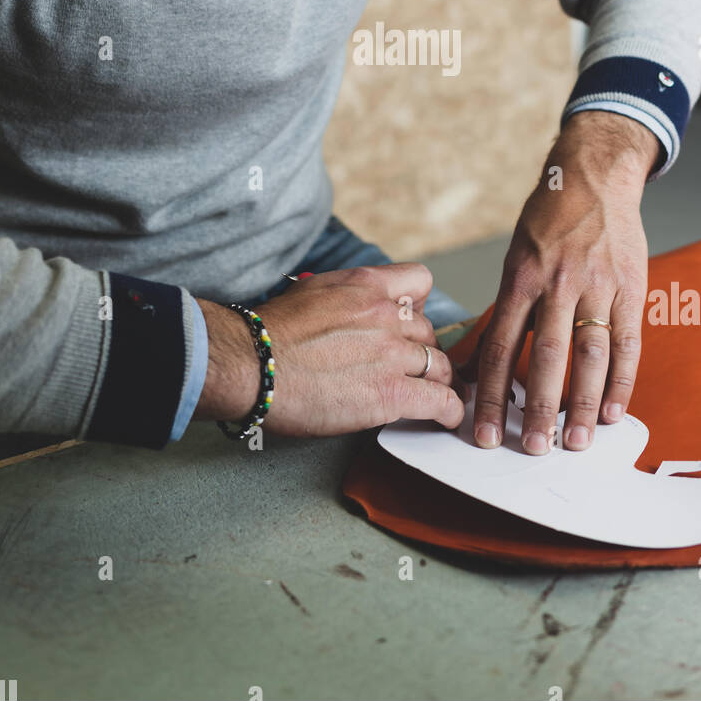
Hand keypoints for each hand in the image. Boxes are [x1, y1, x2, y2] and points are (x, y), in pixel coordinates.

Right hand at [193, 263, 466, 435]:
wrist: (251, 363)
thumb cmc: (268, 334)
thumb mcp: (313, 291)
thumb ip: (345, 296)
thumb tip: (352, 311)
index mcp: (366, 286)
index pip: (419, 282)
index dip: (418, 305)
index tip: (411, 324)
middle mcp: (385, 315)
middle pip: (429, 330)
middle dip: (423, 350)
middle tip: (413, 367)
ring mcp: (392, 354)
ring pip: (440, 365)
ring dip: (439, 380)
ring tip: (436, 393)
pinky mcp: (392, 393)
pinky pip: (441, 400)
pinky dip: (449, 411)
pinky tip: (447, 418)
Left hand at [471, 111, 654, 454]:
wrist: (594, 177)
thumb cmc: (548, 222)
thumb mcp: (516, 257)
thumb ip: (508, 309)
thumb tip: (482, 365)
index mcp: (521, 278)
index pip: (500, 346)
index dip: (491, 393)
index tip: (484, 431)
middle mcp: (559, 284)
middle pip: (546, 357)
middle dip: (538, 408)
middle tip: (533, 448)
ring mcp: (598, 287)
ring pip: (591, 356)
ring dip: (585, 405)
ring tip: (576, 442)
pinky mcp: (631, 289)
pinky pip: (629, 343)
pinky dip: (623, 382)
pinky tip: (615, 412)